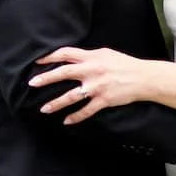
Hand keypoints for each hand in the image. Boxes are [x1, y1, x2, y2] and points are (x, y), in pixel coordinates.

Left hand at [30, 44, 148, 122]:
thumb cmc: (124, 64)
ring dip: (56, 103)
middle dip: (46, 78)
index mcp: (92, 57)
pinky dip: (76, 117)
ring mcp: (97, 87)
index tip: (37, 62)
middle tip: (32, 83)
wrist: (143, 78)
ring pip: (72, 96)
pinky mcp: (104, 100)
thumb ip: (88, 55)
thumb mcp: (105, 53)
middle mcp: (92, 71)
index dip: (50, 57)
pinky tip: (66, 121)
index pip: (66, 54)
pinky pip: (86, 110)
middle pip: (64, 73)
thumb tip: (72, 58)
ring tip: (44, 109)